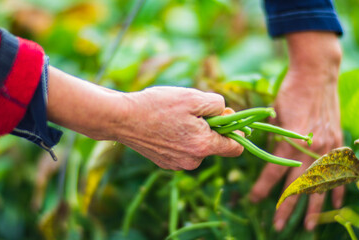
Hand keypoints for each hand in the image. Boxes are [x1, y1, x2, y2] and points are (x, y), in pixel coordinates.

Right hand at [115, 87, 243, 169]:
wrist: (121, 118)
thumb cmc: (157, 106)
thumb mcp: (193, 97)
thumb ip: (217, 105)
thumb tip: (227, 114)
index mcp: (203, 146)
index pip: (235, 148)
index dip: (237, 132)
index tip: (228, 119)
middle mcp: (192, 161)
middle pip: (214, 145)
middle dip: (210, 128)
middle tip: (194, 111)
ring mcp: (177, 164)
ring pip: (197, 147)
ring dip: (194, 133)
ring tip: (174, 117)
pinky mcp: (164, 163)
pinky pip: (182, 150)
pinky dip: (180, 139)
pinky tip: (165, 126)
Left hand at [249, 32, 343, 230]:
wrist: (316, 75)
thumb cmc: (290, 92)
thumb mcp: (274, 115)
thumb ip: (271, 139)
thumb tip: (262, 153)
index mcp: (291, 141)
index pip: (274, 172)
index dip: (262, 188)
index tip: (253, 200)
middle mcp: (311, 148)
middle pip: (298, 185)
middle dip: (287, 207)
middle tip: (278, 225)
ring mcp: (328, 147)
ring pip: (320, 183)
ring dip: (315, 207)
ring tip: (309, 225)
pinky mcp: (337, 142)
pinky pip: (339, 172)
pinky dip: (337, 189)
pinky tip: (334, 204)